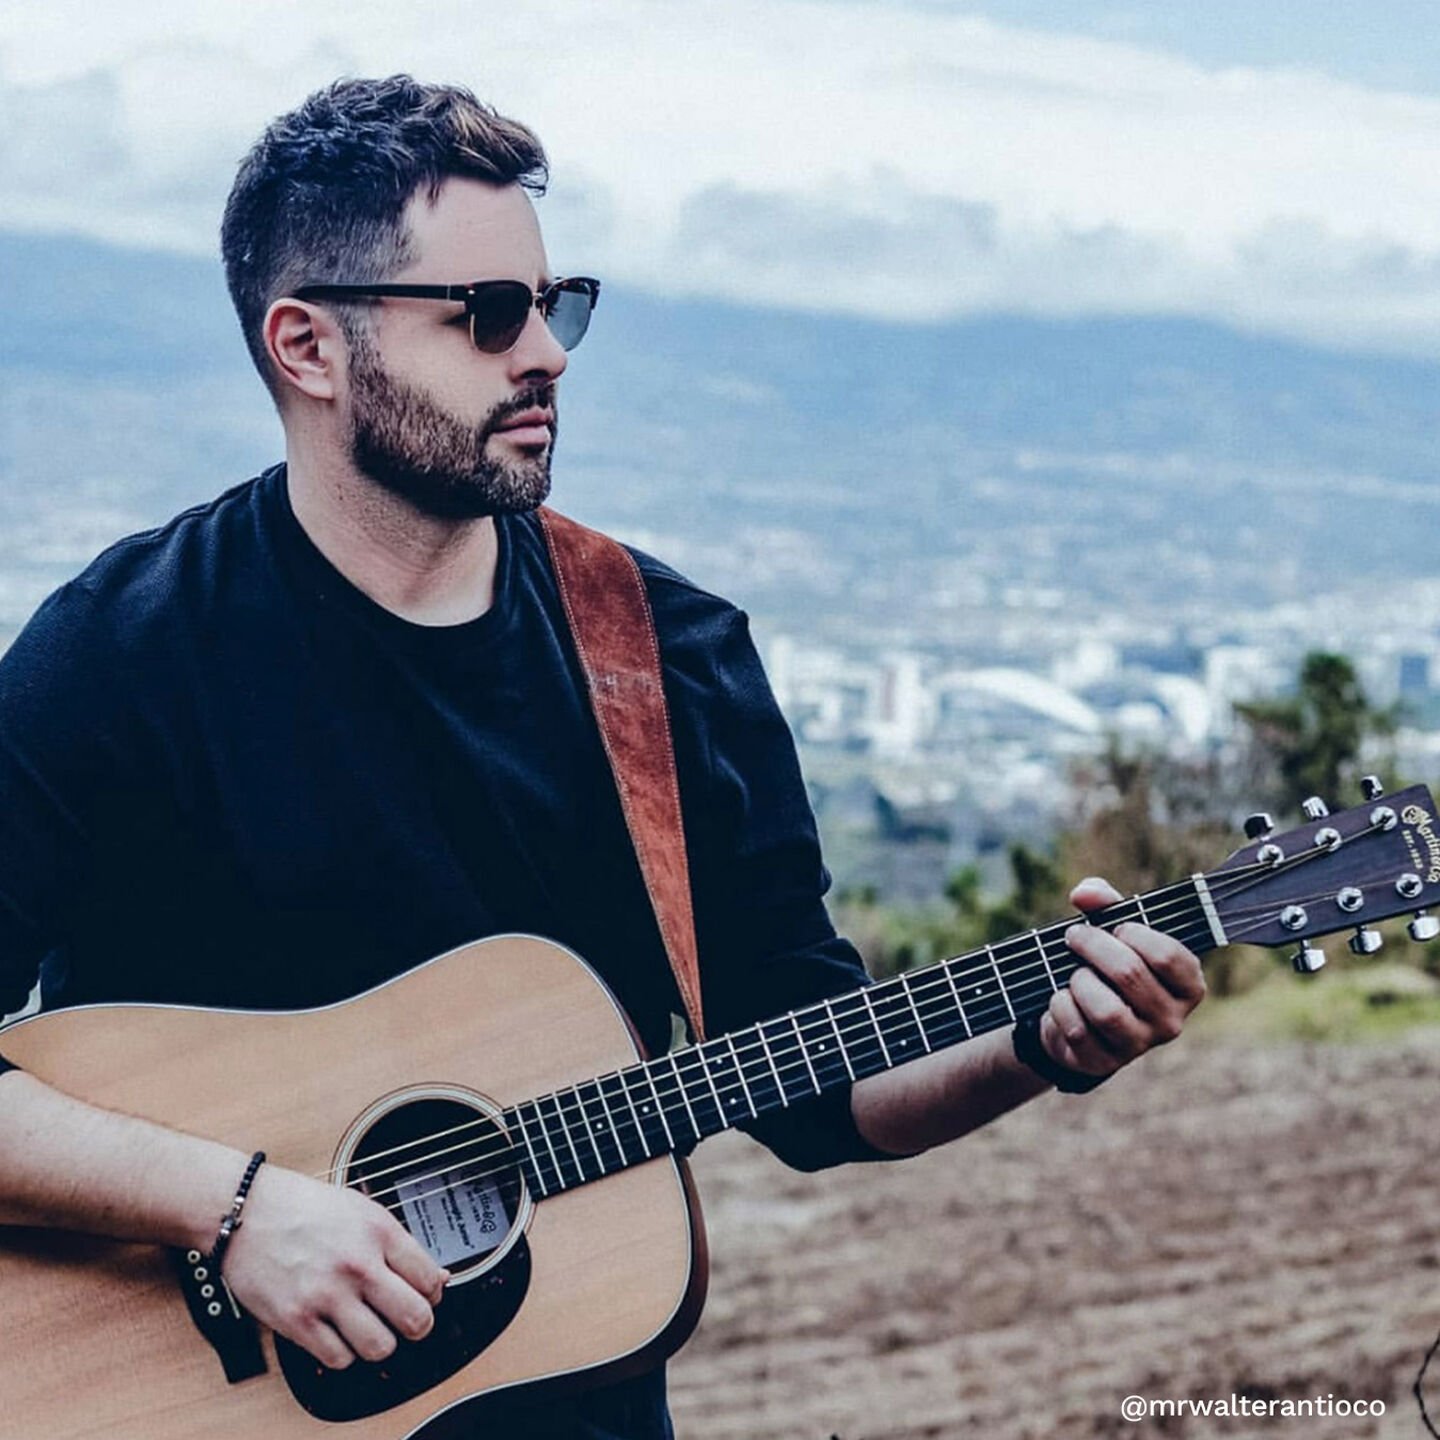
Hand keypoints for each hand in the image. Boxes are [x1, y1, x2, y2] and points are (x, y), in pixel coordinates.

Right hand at [220, 1165, 448, 1368]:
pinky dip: (342, 1353)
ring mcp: (327, 1294)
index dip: (433, 1294)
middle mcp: (357, 1264)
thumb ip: (398, 1245)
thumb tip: (436, 1278)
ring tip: (369, 1328)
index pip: (430, 1279)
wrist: (247, 1212)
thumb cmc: (303, 1208)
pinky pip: (338, 1358)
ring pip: (380, 1346)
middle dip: (418, 1326)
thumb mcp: (361, 1209)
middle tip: (406, 1322)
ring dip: (379, 1343)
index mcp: (379, 1231)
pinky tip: (337, 1333)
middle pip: (415, 1318)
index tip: (424, 1296)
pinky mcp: (297, 1320)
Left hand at [1038, 877, 1205, 1080]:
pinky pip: (1077, 1029)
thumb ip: (1103, 900)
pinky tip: (1061, 998)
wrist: (1076, 1015)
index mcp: (1187, 987)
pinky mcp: (1102, 1062)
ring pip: (1106, 1010)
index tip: (1116, 928)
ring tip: (1074, 974)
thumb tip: (1083, 895)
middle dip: (1093, 946)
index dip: (1133, 933)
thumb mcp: (1111, 928)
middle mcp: (1170, 1022)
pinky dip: (1061, 1006)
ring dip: (1079, 981)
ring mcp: (1138, 1046)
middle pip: (1130, 974)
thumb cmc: (1105, 965)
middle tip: (1075, 936)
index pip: (1168, 956)